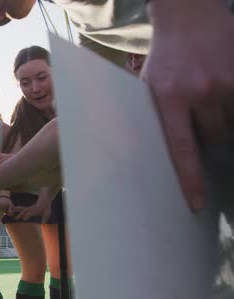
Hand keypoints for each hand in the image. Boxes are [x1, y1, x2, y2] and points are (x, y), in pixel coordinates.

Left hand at [142, 1, 233, 212]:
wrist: (187, 16)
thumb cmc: (165, 59)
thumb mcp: (148, 87)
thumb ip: (156, 117)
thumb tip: (151, 156)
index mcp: (168, 98)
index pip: (181, 148)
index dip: (191, 179)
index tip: (197, 203)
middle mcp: (198, 91)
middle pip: (215, 138)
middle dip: (211, 138)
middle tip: (204, 124)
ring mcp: (225, 80)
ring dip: (226, 122)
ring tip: (212, 103)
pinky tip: (225, 100)